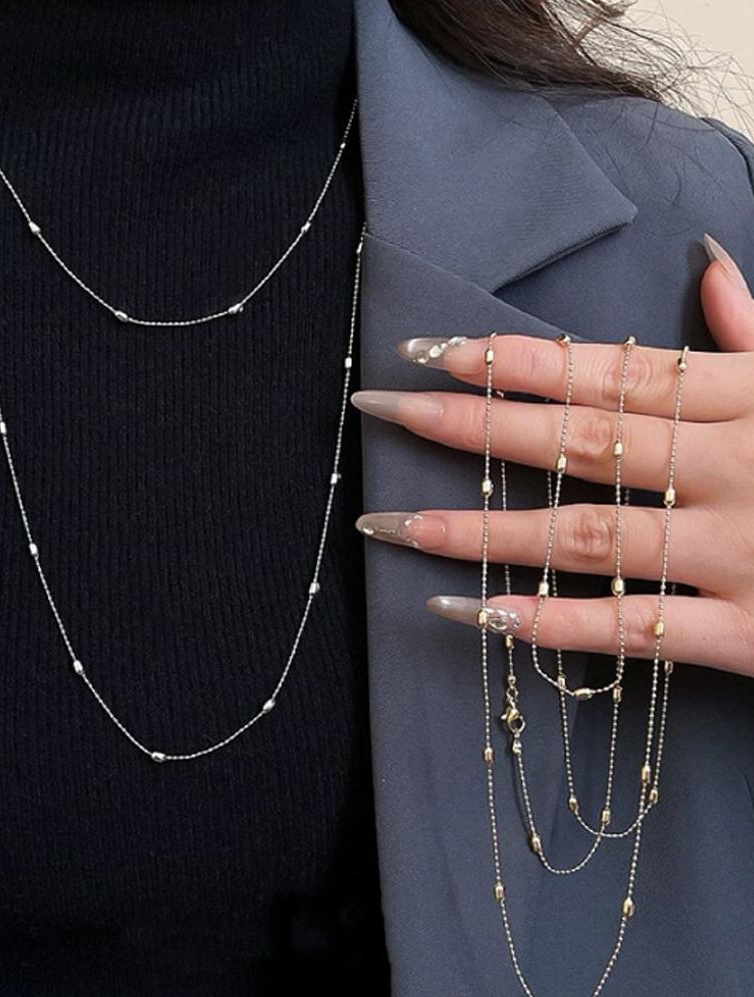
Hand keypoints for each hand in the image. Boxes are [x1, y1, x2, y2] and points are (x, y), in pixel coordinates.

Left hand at [353, 235, 753, 676]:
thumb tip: (709, 268)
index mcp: (752, 400)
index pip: (611, 368)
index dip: (515, 358)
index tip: (428, 349)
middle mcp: (737, 464)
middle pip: (578, 438)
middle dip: (470, 425)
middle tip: (378, 411)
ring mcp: (742, 548)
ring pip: (587, 534)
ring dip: (480, 531)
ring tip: (393, 527)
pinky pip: (634, 630)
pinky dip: (552, 625)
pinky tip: (474, 614)